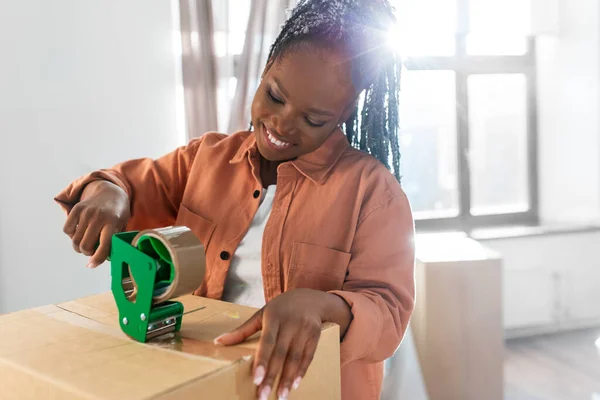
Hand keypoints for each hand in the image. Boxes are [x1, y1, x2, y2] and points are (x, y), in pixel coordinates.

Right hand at [62, 180, 129, 267]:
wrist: (111, 192)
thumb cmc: (118, 214)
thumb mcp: (121, 227)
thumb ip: (112, 242)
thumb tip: (98, 261)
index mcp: (113, 222)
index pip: (104, 246)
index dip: (97, 259)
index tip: (92, 265)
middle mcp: (98, 217)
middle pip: (85, 246)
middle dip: (87, 253)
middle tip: (91, 251)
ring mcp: (86, 212)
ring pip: (75, 240)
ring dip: (79, 246)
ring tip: (86, 243)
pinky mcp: (76, 209)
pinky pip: (67, 230)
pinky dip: (71, 235)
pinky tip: (80, 233)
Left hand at [214, 289, 351, 399]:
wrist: (310, 298)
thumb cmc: (280, 308)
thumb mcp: (261, 314)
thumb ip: (242, 330)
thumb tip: (218, 342)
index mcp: (274, 317)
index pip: (267, 341)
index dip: (262, 361)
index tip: (257, 379)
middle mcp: (290, 323)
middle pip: (281, 353)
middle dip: (272, 376)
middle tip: (263, 396)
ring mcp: (304, 329)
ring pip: (295, 358)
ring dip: (288, 379)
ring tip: (280, 396)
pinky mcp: (315, 335)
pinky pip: (308, 356)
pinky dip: (302, 372)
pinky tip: (294, 385)